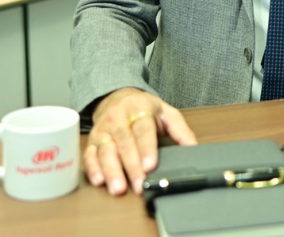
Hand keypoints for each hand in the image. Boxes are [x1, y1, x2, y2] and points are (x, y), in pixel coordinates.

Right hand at [83, 88, 197, 195]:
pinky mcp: (92, 140)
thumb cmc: (143, 108)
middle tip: (139, 184)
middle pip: (124, 143)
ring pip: (105, 150)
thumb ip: (180, 130)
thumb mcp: (166, 113)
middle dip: (131, 165)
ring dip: (111, 170)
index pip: (143, 129)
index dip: (146, 148)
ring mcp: (103, 129)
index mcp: (139, 108)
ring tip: (118, 188)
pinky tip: (99, 180)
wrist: (117, 97)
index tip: (150, 165)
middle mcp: (118, 118)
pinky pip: (89, 154)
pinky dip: (93, 168)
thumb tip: (194, 148)